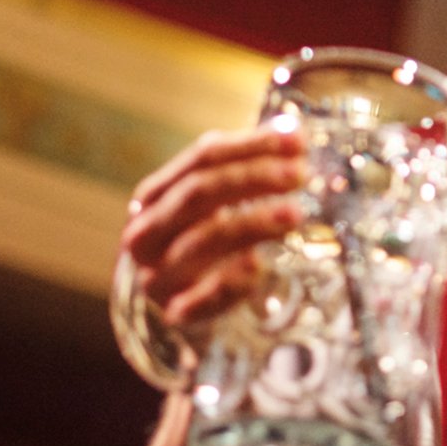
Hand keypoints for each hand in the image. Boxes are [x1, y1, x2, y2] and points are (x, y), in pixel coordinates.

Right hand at [122, 126, 308, 330]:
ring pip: (202, 239)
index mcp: (155, 194)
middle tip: (298, 175)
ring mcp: (157, 274)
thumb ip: (249, 164)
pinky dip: (230, 280)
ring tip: (295, 213)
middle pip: (199, 193)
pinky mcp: (175, 312)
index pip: (202, 158)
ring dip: (252, 222)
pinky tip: (259, 265)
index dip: (251, 146)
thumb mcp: (217, 198)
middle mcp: (147, 231)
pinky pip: (201, 298)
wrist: (180, 302)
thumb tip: (294, 132)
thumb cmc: (203, 236)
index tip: (297, 143)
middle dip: (252, 179)